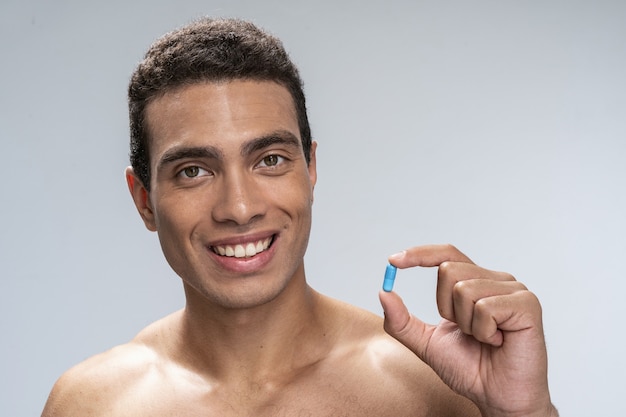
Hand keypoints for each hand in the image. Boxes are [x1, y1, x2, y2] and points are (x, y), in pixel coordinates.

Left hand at [379, 244, 556, 416]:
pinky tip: (498, 342)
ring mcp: (514, 289)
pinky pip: (486, 307)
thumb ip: (402, 320)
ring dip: (467, 324)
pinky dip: (484, 331)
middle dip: (446, 308)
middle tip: (467, 332)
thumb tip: (383, 292)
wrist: (497, 397)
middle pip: (449, 270)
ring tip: (485, 339)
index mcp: (475, 282)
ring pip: (465, 289)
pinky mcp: (527, 304)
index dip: (420, 254)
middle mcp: (495, 279)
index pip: (446, 254)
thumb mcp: (426, 342)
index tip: (393, 261)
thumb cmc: (469, 369)